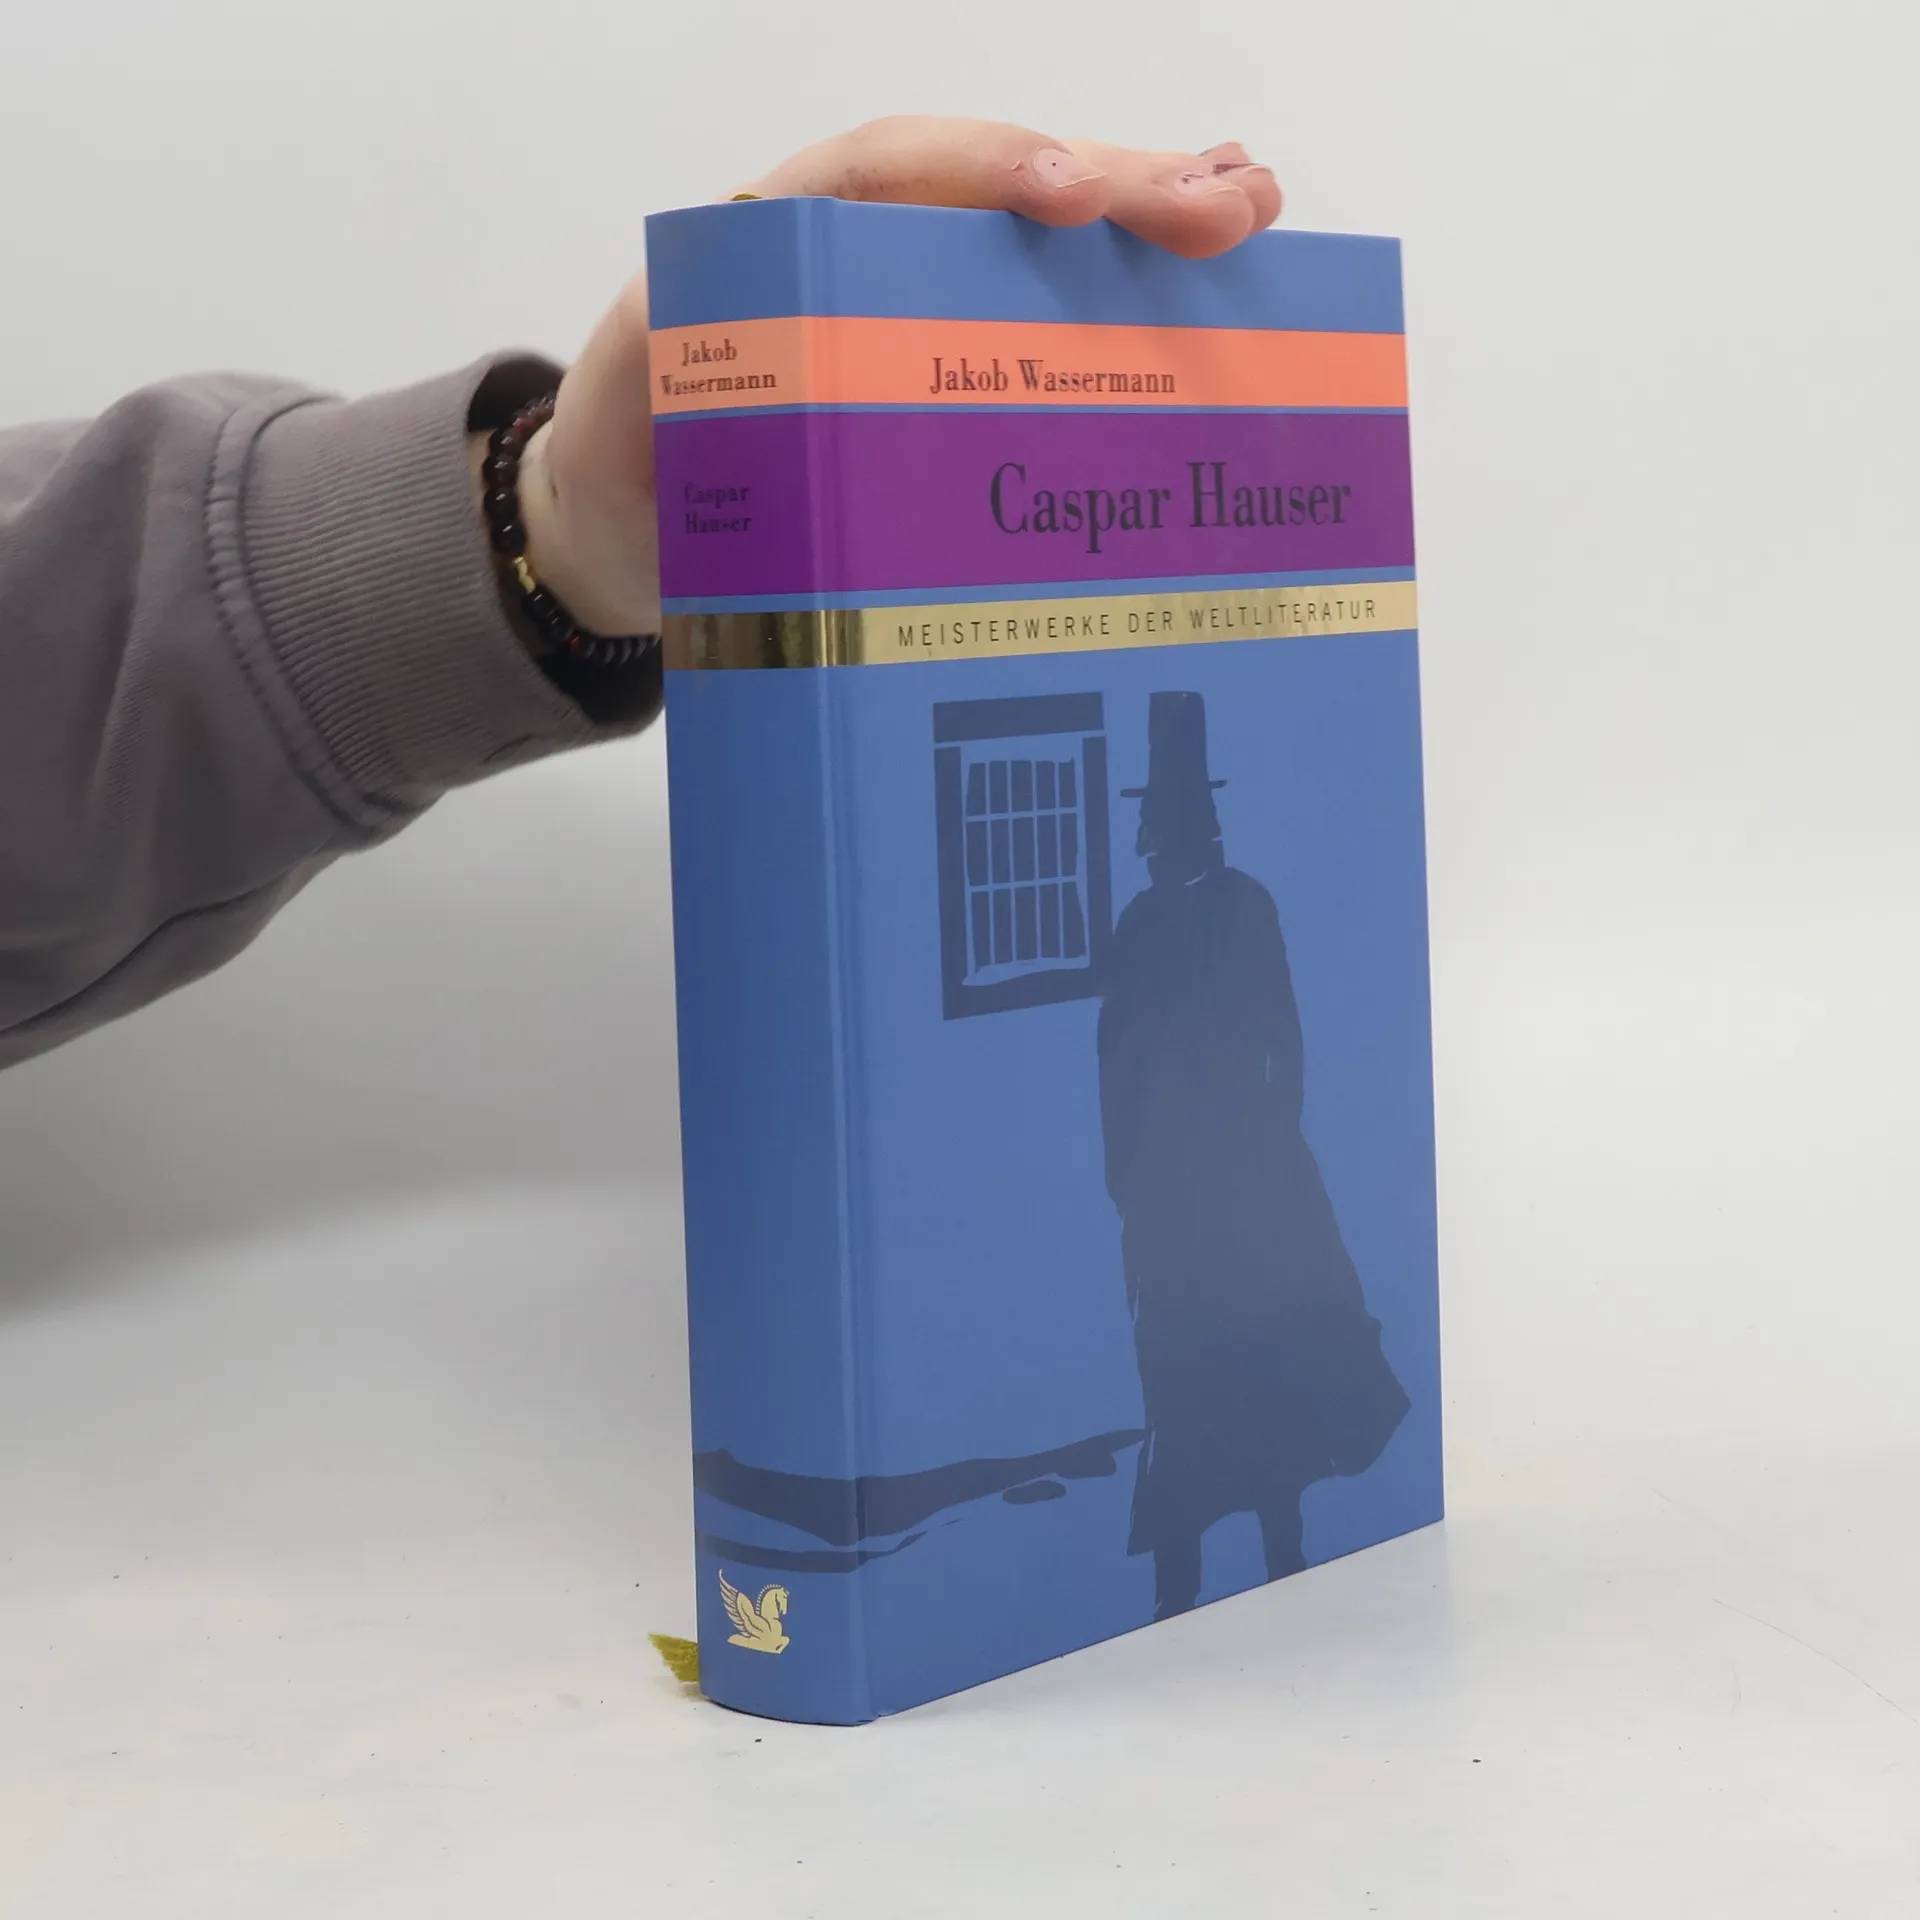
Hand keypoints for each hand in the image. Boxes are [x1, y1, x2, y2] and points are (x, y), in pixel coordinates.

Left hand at [517, 117, 1282, 637]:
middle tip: (1224, 209)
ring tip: (1252, 208)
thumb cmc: (632, 468)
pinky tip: (1211, 270)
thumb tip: (736, 383)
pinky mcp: (950, 359)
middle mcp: (860, 251)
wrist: (626, 523)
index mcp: (777, 242)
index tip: (1065, 200)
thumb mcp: (627, 427)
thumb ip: (666, 390)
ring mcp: (915, 302)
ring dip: (1148, 217)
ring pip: (1040, 240)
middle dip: (1113, 187)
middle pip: (994, 190)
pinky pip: (1045, 308)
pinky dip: (1126, 284)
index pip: (885, 171)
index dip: (981, 171)